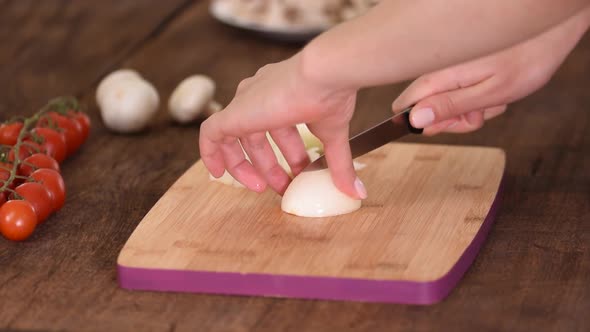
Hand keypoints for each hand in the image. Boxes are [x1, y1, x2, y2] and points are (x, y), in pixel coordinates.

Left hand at [199, 54, 365, 198]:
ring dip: (249, 166)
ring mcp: (245, 102)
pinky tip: (217, 174)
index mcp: (282, 93)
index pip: (276, 127)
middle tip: (285, 186)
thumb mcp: (334, 135)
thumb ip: (340, 164)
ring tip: (263, 188)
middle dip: (271, 165)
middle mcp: (260, 94)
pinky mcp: (234, 113)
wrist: (324, 74)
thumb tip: (356, 191)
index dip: (284, 154)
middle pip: (257, 136)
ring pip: (235, 137)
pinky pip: (210, 135)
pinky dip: (212, 154)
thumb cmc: (331, 93)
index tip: (295, 173)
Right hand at [392, 11, 588, 134]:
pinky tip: (495, 91)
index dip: (424, 123)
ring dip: (471, 109)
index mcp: (440, 77)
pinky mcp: (462, 70)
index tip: (449, 123)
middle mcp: (440, 72)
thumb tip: (415, 119)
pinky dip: (479, 99)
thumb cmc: (526, 60)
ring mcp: (451, 71)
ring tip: (493, 98)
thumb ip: (449, 106)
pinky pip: (462, 94)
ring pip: (448, 104)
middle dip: (453, 118)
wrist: (549, 31)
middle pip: (427, 110)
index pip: (406, 107)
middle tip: (479, 111)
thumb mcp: (488, 93)